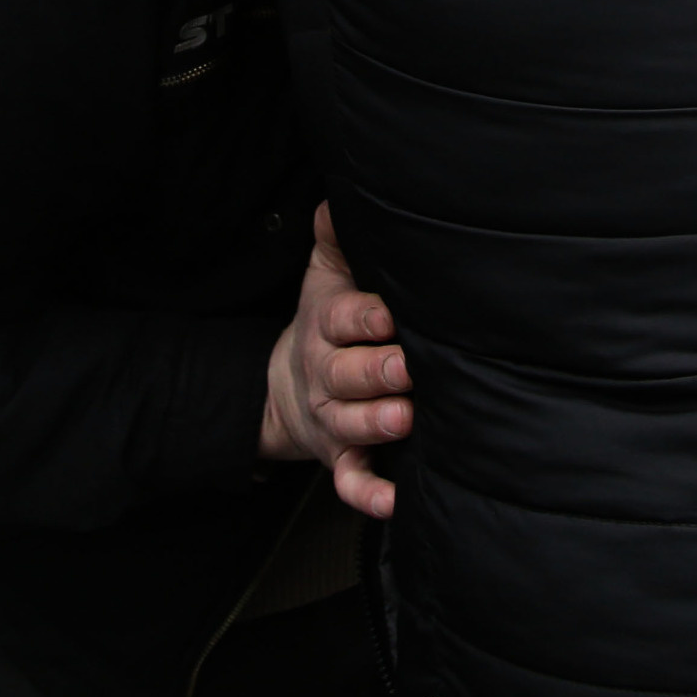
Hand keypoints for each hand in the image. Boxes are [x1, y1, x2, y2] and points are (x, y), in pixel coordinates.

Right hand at [257, 204, 411, 519]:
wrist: (287, 387)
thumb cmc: (327, 323)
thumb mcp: (326, 274)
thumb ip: (336, 236)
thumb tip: (340, 195)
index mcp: (327, 326)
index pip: (342, 320)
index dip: (365, 318)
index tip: (390, 315)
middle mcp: (329, 375)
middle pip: (348, 374)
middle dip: (377, 372)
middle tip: (408, 367)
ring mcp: (334, 420)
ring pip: (351, 425)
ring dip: (375, 424)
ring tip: (404, 419)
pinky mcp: (341, 457)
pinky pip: (350, 481)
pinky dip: (368, 494)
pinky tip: (394, 500)